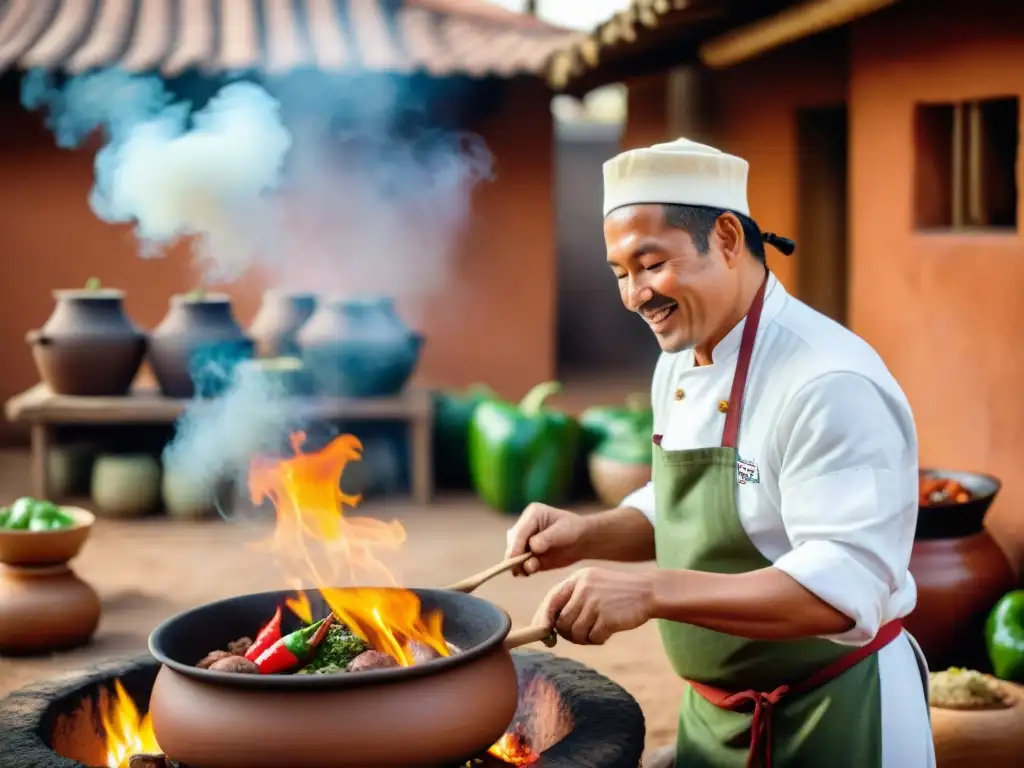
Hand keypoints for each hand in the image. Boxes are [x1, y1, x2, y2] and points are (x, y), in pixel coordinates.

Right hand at [505, 503, 588, 575]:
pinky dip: (523, 570)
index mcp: (532, 514)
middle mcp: (525, 527)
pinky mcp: (527, 555)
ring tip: (532, 568)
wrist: (581, 541)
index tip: (515, 558)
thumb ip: (547, 538)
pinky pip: (520, 564)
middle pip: (512, 543)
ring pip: (513, 555)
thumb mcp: (563, 531)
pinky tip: (531, 570)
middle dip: (515, 556)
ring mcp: (524, 541)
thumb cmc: (573, 530)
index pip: (519, 531)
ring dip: (518, 564)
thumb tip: (532, 547)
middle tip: (524, 566)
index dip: (516, 545)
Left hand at [533, 567, 654, 644]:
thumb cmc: (617, 593)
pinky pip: (593, 638)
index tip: (542, 632)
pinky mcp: (608, 617)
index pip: (551, 600)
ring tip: (597, 631)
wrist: (649, 591)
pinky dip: (598, 640)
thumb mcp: (593, 585)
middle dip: (568, 634)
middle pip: (561, 621)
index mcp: (578, 578)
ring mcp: (596, 602)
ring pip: (575, 633)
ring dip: (584, 638)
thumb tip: (548, 627)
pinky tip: (608, 631)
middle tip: (581, 634)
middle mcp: (584, 588)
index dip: (542, 618)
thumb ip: (572, 600)